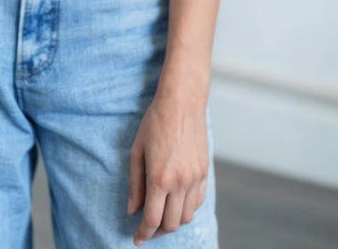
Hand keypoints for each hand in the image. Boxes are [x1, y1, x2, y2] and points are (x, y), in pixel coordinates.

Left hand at [128, 92, 209, 245]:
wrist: (182, 102)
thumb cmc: (155, 122)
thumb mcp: (137, 151)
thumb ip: (135, 184)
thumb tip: (132, 210)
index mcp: (160, 178)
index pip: (152, 219)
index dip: (143, 233)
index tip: (137, 238)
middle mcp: (180, 182)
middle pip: (171, 223)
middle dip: (157, 231)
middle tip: (146, 229)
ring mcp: (195, 178)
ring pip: (186, 216)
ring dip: (172, 222)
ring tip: (160, 216)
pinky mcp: (204, 173)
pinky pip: (197, 202)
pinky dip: (185, 209)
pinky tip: (175, 203)